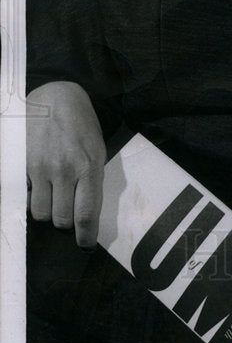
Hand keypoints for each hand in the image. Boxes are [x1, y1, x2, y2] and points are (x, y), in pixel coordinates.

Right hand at [26, 81, 106, 247]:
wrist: (56, 98)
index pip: (85, 214)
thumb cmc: (81, 126)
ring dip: (46, 212)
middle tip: (67, 214)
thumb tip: (87, 214)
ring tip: (52, 198)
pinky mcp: (23, 164)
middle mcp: (65, 170)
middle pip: (61, 219)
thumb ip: (92, 179)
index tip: (84, 245)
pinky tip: (37, 186)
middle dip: (65, 223)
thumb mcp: (97, 150)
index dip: (85, 236)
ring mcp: (41, 168)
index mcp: (90, 166)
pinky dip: (30, 197)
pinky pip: (25, 195)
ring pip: (40, 212)